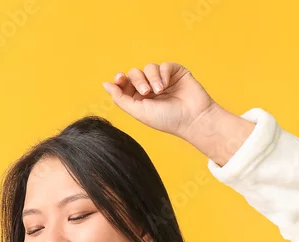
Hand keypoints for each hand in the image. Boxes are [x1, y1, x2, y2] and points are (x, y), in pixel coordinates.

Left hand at [102, 62, 218, 137]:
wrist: (192, 118)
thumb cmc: (167, 119)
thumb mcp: (139, 111)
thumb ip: (120, 99)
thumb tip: (105, 84)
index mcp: (140, 99)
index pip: (125, 83)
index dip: (120, 79)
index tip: (120, 78)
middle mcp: (150, 88)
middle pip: (134, 73)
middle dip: (137, 80)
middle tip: (147, 92)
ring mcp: (163, 79)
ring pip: (148, 68)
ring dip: (152, 78)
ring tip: (160, 91)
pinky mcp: (176, 73)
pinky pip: (164, 65)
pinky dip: (163, 73)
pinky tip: (167, 84)